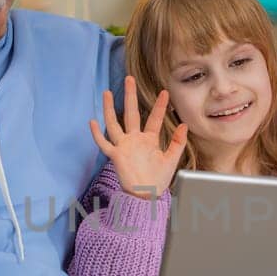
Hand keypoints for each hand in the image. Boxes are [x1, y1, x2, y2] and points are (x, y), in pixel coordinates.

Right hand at [89, 76, 187, 199]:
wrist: (146, 196)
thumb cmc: (158, 180)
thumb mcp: (171, 160)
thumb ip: (177, 142)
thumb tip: (184, 125)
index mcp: (149, 140)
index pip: (154, 119)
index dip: (159, 106)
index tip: (165, 92)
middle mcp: (135, 140)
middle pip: (131, 113)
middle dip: (130, 96)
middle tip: (129, 79)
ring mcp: (124, 146)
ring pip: (114, 123)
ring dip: (110, 108)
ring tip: (108, 93)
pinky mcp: (116, 156)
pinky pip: (104, 143)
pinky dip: (97, 134)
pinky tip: (92, 122)